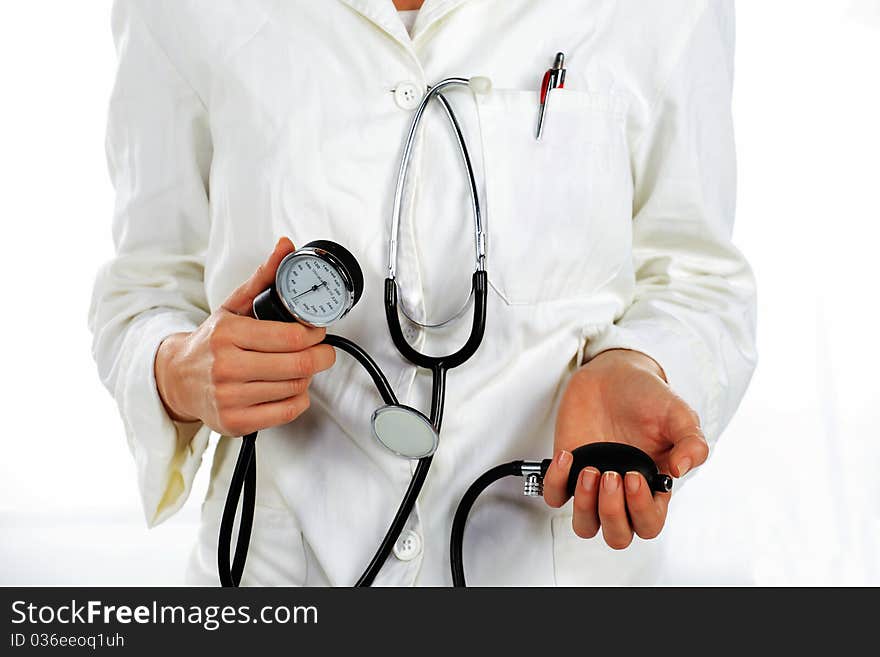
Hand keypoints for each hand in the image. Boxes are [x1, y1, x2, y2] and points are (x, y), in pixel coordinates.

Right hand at [154, 238, 335, 435]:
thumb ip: (263, 277)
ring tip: (299, 366)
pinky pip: (287, 412)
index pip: (291, 338)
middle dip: (321, 356)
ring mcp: (230, 397)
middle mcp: (227, 367)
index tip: (318, 331)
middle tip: (323, 351)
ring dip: (307, 376)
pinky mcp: (235, 422)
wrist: (176, 378)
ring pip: (295, 388)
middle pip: (298, 365)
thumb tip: (285, 247)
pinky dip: (298, 399)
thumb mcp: (233, 306)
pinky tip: (290, 388)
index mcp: (228, 334)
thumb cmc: (210, 342)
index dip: (316, 335)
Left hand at [543, 349, 707, 548]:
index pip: (649, 524)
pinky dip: (557, 482)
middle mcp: (622, 493)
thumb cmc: (647, 398)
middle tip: (611, 476)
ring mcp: (593, 485)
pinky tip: (568, 456)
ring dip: (586, 506)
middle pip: (617, 535)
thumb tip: (682, 469)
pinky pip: (555, 496)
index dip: (641, 510)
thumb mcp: (678, 415)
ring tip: (590, 470)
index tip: (633, 477)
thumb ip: (692, 441)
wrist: (614, 375)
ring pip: (585, 526)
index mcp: (653, 488)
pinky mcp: (568, 471)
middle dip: (612, 512)